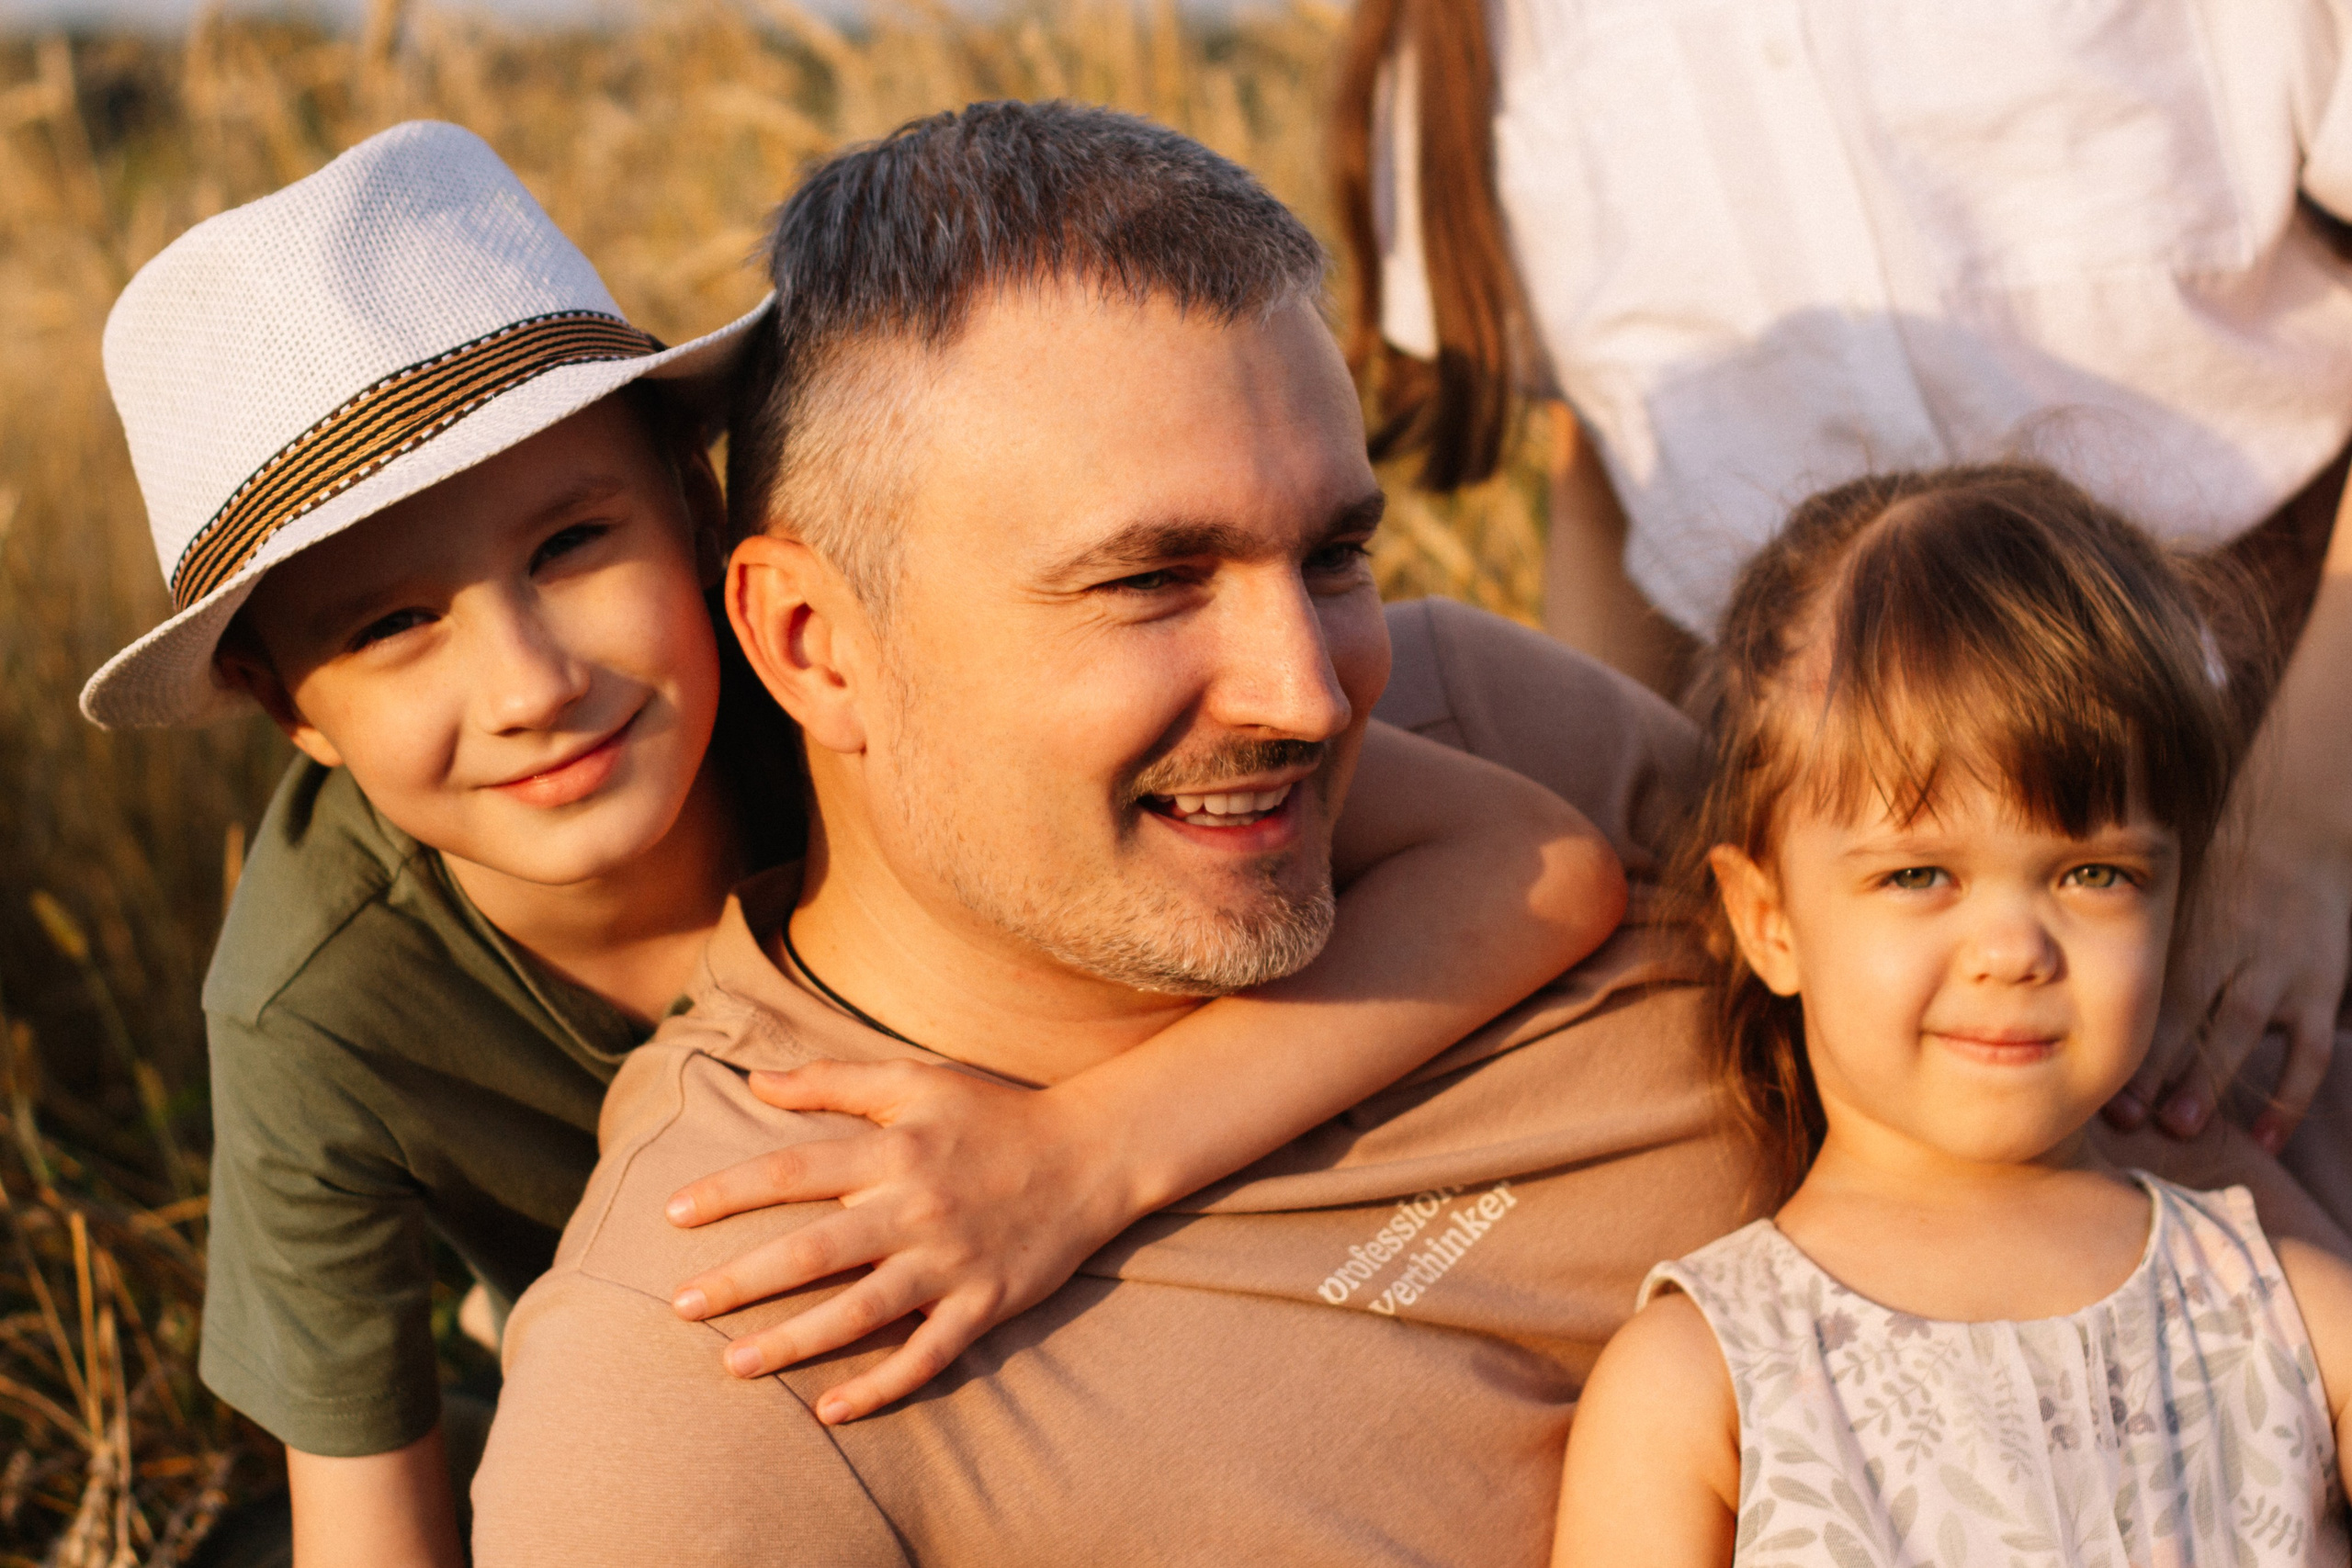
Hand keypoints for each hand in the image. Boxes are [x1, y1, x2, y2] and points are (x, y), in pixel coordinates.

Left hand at [662, 1059, 1138, 1423]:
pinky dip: (881, 1385)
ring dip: (794, 1341)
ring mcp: (951, 1261)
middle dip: (742, 1281)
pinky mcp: (985, 1303)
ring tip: (735, 1363)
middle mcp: (916, 1207)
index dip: (728, 1192)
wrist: (1092, 1153)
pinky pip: (927, 1355)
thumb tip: (756, 1080)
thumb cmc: (995, 1113)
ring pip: (860, 1311)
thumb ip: (835, 1078)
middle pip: (813, 1250)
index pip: (792, 1171)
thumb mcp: (917, 1079)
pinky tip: (832, 1411)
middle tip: (681, 1305)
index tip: (672, 1214)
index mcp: (894, 1148)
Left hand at [2111, 781, 2351, 1151]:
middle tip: (2123, 1115)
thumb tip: (2042, 982)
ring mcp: (2277, 967)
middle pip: (2186, 1011)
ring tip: (2179, 1127)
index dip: (2115, 1028)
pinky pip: (2310, 1051)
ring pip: (2242, 1028)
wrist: (2301, 833)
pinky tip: (2262, 1139)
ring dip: (2210, 1080)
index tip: (2086, 1068)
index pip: (2142, 984)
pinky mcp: (2320, 986)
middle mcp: (2226, 947)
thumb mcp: (2167, 896)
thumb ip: (2119, 939)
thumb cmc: (2211, 880)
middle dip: (2153, 1064)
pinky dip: (2288, 1098)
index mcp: (2179, 928)